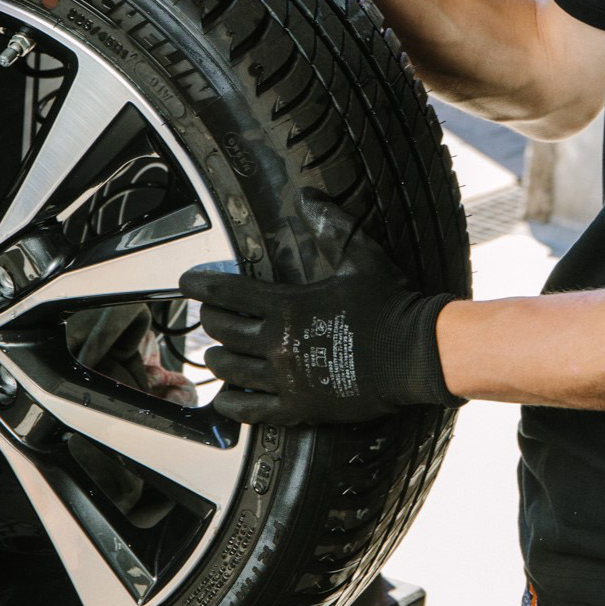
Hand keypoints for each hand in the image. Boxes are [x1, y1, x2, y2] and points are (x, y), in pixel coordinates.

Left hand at [181, 196, 459, 424]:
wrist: (417, 353)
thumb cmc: (390, 304)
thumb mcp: (361, 256)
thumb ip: (330, 225)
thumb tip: (308, 196)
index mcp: (289, 305)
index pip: (228, 293)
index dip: (201, 286)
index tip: (187, 283)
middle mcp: (280, 343)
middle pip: (223, 331)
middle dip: (210, 320)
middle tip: (209, 314)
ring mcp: (288, 378)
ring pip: (231, 369)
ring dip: (217, 358)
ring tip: (216, 352)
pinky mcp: (300, 407)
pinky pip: (253, 409)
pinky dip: (233, 402)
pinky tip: (225, 397)